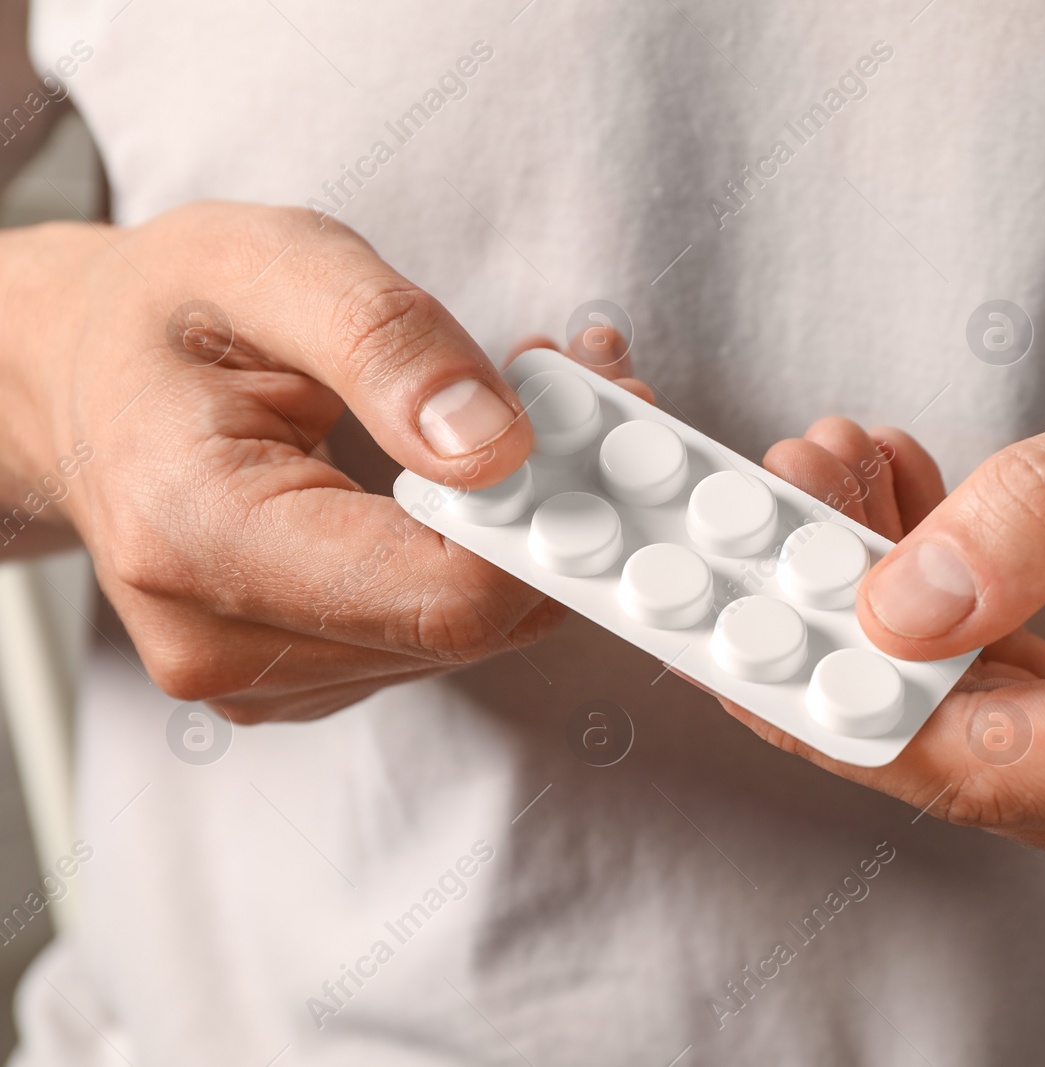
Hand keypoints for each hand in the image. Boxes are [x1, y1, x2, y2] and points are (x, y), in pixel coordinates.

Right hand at [0, 201, 648, 721]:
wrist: (78, 380)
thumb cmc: (164, 314)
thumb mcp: (267, 263)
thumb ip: (386, 343)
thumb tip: (498, 447)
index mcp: (197, 536)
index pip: (439, 599)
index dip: (552, 524)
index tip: (605, 419)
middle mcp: (221, 640)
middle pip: (470, 625)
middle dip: (555, 510)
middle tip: (593, 391)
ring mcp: (259, 676)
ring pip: (468, 634)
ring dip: (527, 528)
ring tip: (524, 408)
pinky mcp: (298, 674)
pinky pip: (435, 633)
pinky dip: (485, 554)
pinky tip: (478, 472)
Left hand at [730, 356, 1044, 914]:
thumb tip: (896, 600)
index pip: (989, 759)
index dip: (846, 691)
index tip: (750, 611)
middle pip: (972, 760)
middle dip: (854, 636)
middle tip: (787, 507)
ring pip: (987, 747)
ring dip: (898, 631)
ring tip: (852, 488)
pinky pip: (1030, 737)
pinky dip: (958, 646)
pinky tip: (918, 541)